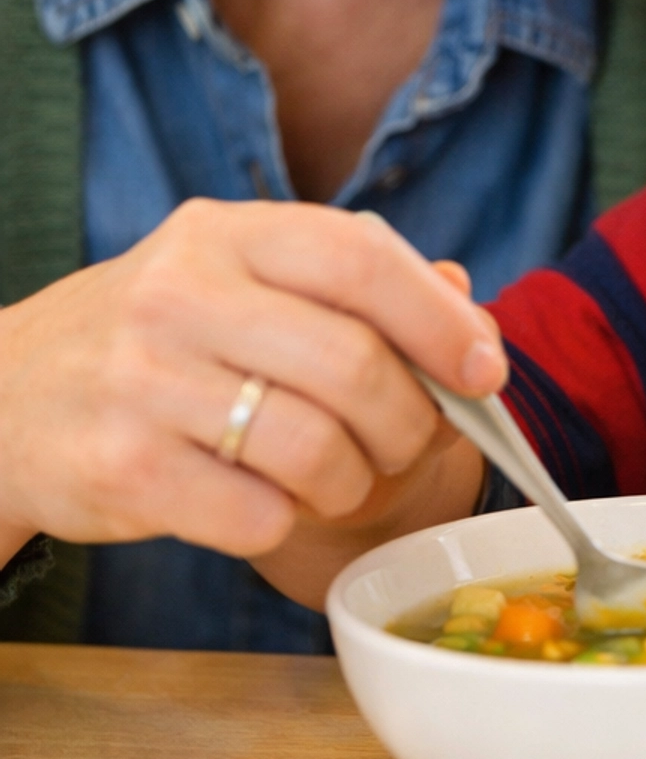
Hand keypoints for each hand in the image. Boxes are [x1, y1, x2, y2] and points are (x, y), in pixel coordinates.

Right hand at [0, 200, 505, 562]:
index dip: (439, 320)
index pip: (359, 257)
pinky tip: (265, 502)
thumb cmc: (159, 339)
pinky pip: (258, 517)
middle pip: (352, 364)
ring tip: (337, 480)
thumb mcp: (240, 278)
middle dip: (410, 420)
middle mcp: (178, 296)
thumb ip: (355, 286)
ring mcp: (143, 383)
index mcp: (224, 235)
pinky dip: (285, 523)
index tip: (485, 370)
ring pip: (315, 449)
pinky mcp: (122, 470)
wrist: (6, 397)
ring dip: (353, 482)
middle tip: (411, 445)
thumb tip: (472, 320)